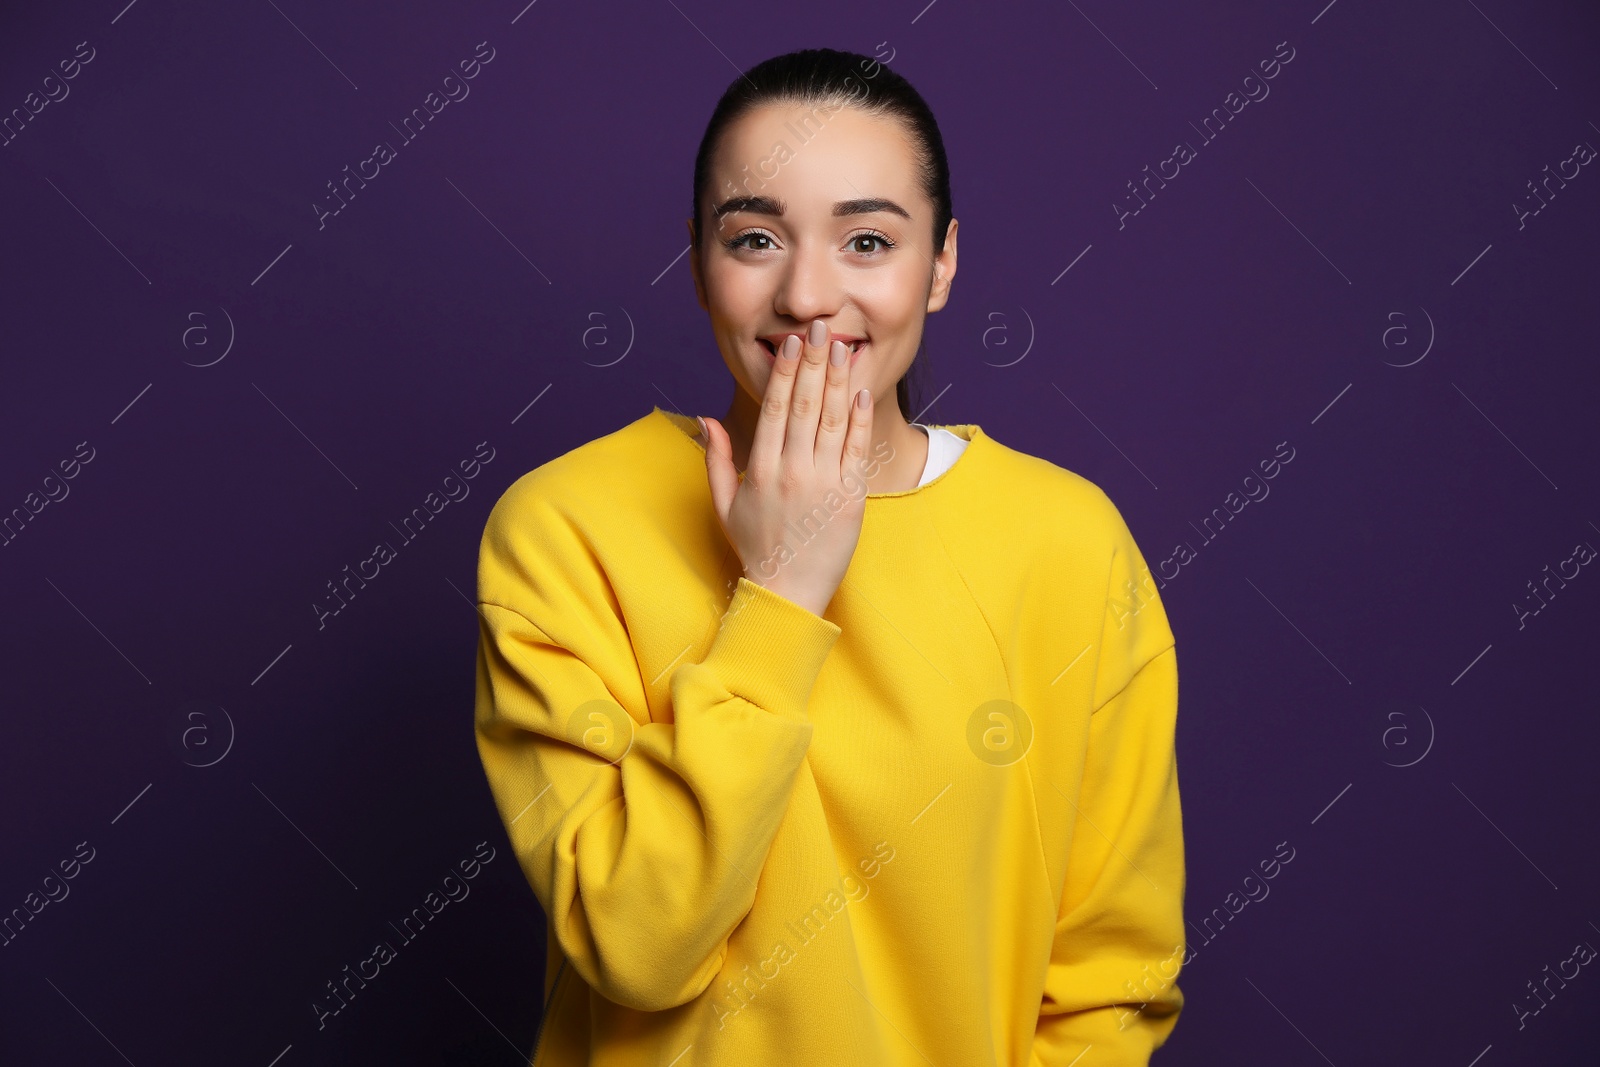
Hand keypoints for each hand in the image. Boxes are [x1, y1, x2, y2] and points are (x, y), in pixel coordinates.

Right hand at [701, 318, 874, 617]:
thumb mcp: (724, 504)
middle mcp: (791, 471)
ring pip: (831, 421)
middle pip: (803, 406)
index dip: (783, 373)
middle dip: (812, 363)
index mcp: (760, 469)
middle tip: (820, 328)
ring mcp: (823, 484)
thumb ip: (716, 459)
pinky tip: (860, 392)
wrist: (788, 592)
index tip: (790, 343)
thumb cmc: (756, 547)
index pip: (773, 409)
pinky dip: (859, 419)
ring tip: (841, 348)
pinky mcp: (850, 498)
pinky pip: (856, 450)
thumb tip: (706, 418)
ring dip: (837, 381)